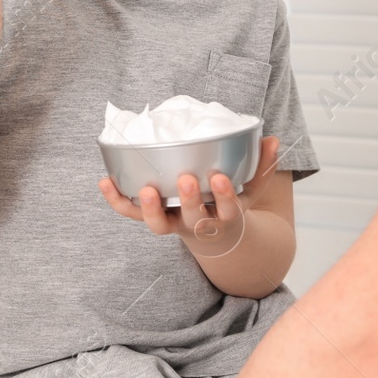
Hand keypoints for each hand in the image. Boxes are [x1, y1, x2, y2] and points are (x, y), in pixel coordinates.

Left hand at [101, 136, 281, 257]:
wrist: (214, 237)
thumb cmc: (230, 205)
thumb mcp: (251, 190)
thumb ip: (262, 166)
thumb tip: (273, 140)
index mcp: (224, 217)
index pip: (227, 210)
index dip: (224, 197)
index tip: (221, 178)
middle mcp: (196, 223)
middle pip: (192, 218)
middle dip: (190, 200)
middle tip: (187, 180)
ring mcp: (172, 223)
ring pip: (157, 225)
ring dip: (149, 209)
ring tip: (147, 189)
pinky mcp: (152, 217)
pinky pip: (131, 212)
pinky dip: (116, 200)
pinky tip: (104, 180)